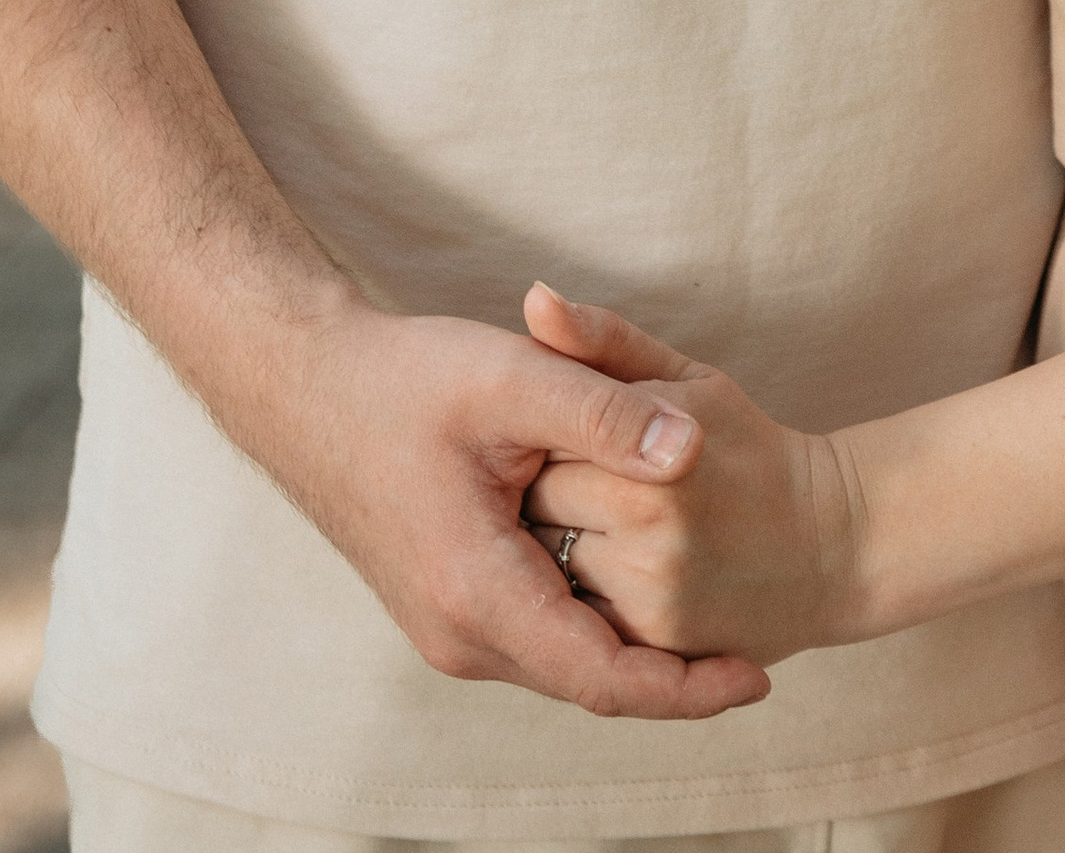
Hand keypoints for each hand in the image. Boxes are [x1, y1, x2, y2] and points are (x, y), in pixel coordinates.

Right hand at [256, 305, 770, 717]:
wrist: (308, 388)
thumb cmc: (403, 380)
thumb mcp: (513, 376)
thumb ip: (606, 411)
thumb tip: (694, 450)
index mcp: (477, 595)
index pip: (603, 679)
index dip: (685, 689)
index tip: (757, 677)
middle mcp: (461, 635)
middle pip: (588, 679)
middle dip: (671, 675)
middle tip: (753, 653)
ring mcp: (450, 627)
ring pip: (563, 658)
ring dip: (632, 648)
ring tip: (713, 626)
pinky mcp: (449, 604)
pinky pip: (537, 634)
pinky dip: (593, 620)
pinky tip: (638, 583)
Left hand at [520, 285, 861, 663]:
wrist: (831, 545)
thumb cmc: (747, 447)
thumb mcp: (687, 378)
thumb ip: (603, 340)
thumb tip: (533, 297)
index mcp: (651, 457)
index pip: (541, 444)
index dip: (550, 438)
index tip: (573, 438)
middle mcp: (647, 532)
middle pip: (537, 510)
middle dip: (547, 495)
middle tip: (585, 485)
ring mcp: (650, 599)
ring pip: (550, 569)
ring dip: (558, 549)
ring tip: (601, 527)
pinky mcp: (655, 648)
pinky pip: (578, 620)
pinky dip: (582, 598)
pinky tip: (616, 571)